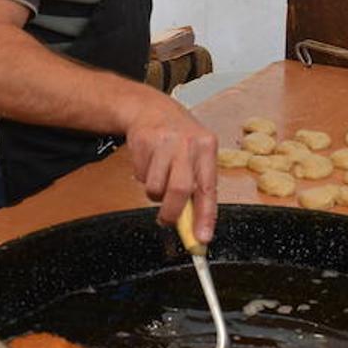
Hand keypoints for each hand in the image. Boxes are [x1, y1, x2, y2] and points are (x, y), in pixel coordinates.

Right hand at [125, 97, 218, 243]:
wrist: (151, 108)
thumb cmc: (179, 139)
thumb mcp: (196, 155)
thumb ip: (198, 188)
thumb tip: (197, 228)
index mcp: (207, 147)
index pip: (208, 188)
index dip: (205, 217)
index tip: (202, 239)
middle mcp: (188, 143)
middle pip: (179, 189)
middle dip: (171, 213)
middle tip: (166, 220)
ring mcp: (164, 141)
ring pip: (155, 187)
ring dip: (155, 192)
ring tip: (159, 177)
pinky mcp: (143, 141)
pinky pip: (140, 176)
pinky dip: (142, 177)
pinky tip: (149, 162)